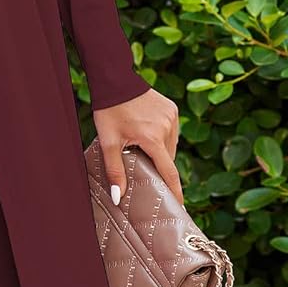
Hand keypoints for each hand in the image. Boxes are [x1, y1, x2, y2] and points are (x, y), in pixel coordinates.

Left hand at [92, 87, 182, 205]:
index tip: (179, 206)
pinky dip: (162, 138)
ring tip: (142, 148)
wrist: (115, 80)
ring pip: (170, 145)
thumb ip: (114, 170)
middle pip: (167, 159)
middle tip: (145, 171)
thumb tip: (118, 198)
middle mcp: (167, 127)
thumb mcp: (108, 142)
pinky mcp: (172, 109)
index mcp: (152, 138)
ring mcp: (172, 117)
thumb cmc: (109, 111)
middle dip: (158, 167)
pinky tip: (147, 134)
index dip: (174, 191)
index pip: (169, 172)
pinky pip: (171, 132)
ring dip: (160, 152)